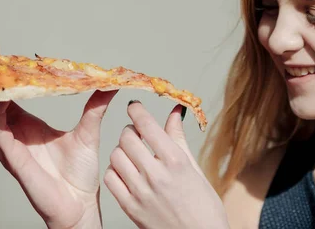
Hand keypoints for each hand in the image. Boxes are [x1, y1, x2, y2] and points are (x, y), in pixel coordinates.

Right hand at [0, 58, 116, 228]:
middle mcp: (14, 137)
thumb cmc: (80, 173)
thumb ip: (96, 106)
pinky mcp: (17, 163)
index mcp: (26, 128)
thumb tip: (111, 84)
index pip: (2, 100)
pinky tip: (0, 101)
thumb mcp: (88, 131)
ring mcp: (12, 150)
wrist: (81, 203)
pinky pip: (1, 137)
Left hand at [104, 101, 228, 228]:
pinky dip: (115, 170)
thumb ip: (178, 138)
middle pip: (127, 138)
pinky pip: (111, 179)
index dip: (137, 110)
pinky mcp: (130, 208)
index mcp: (175, 161)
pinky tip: (126, 171)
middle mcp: (156, 174)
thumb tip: (175, 113)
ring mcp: (141, 192)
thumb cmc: (204, 206)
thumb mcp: (194, 168)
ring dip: (121, 150)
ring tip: (132, 153)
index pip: (147, 125)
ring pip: (115, 156)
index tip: (134, 106)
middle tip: (137, 132)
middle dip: (130, 130)